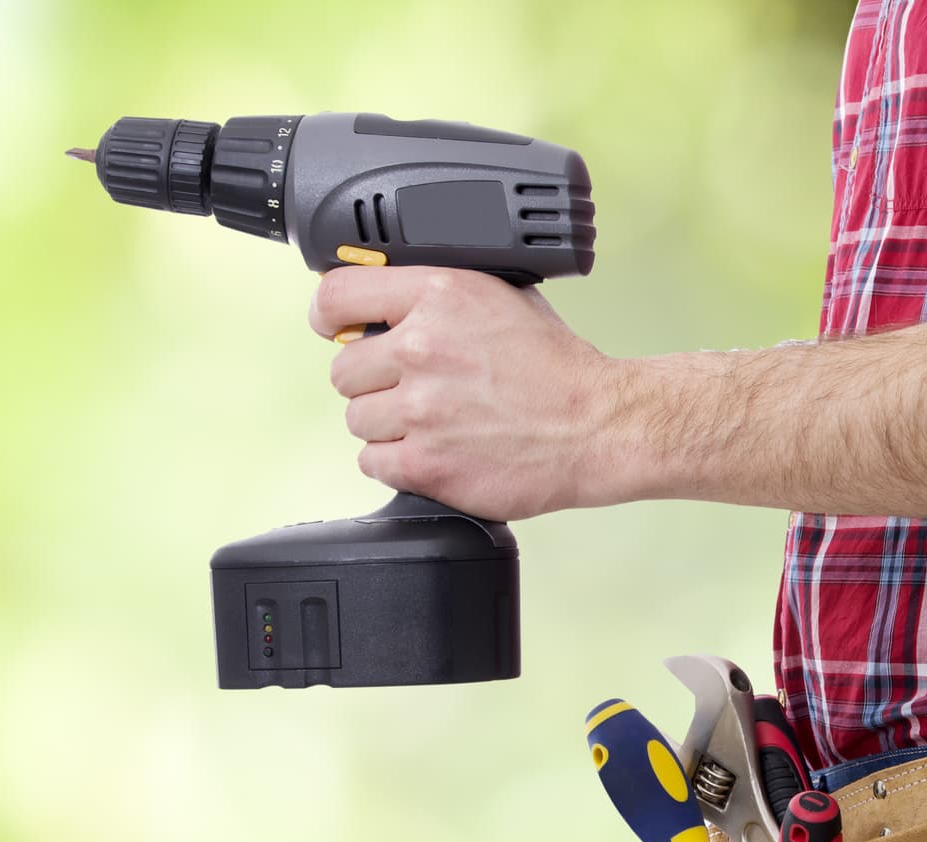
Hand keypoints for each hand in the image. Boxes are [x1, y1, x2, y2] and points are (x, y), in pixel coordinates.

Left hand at [309, 266, 630, 519]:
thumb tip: (383, 299)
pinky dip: (396, 462)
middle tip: (414, 389)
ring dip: (387, 425)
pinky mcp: (425, 462)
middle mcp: (421, 347)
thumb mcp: (501, 295)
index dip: (329, 316)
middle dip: (373, 381)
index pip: (335, 296)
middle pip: (343, 370)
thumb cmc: (556, 366)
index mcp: (438, 294)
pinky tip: (435, 450)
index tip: (336, 329)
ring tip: (434, 422)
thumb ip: (437, 294)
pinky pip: (372, 462)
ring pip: (357, 419)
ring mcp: (420, 409)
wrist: (597, 426)